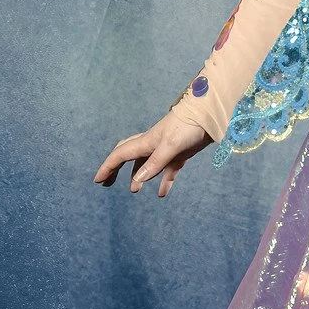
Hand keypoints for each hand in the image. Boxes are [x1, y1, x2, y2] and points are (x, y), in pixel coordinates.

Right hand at [94, 113, 210, 197]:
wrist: (210, 115)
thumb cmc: (189, 126)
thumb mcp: (171, 146)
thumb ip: (155, 162)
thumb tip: (138, 179)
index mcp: (146, 142)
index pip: (120, 155)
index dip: (108, 167)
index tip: (98, 181)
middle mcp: (153, 145)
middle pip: (128, 157)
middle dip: (116, 169)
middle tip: (108, 183)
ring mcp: (166, 149)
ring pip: (147, 165)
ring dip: (138, 176)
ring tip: (135, 190)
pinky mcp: (180, 154)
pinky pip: (168, 170)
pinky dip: (163, 181)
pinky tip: (161, 193)